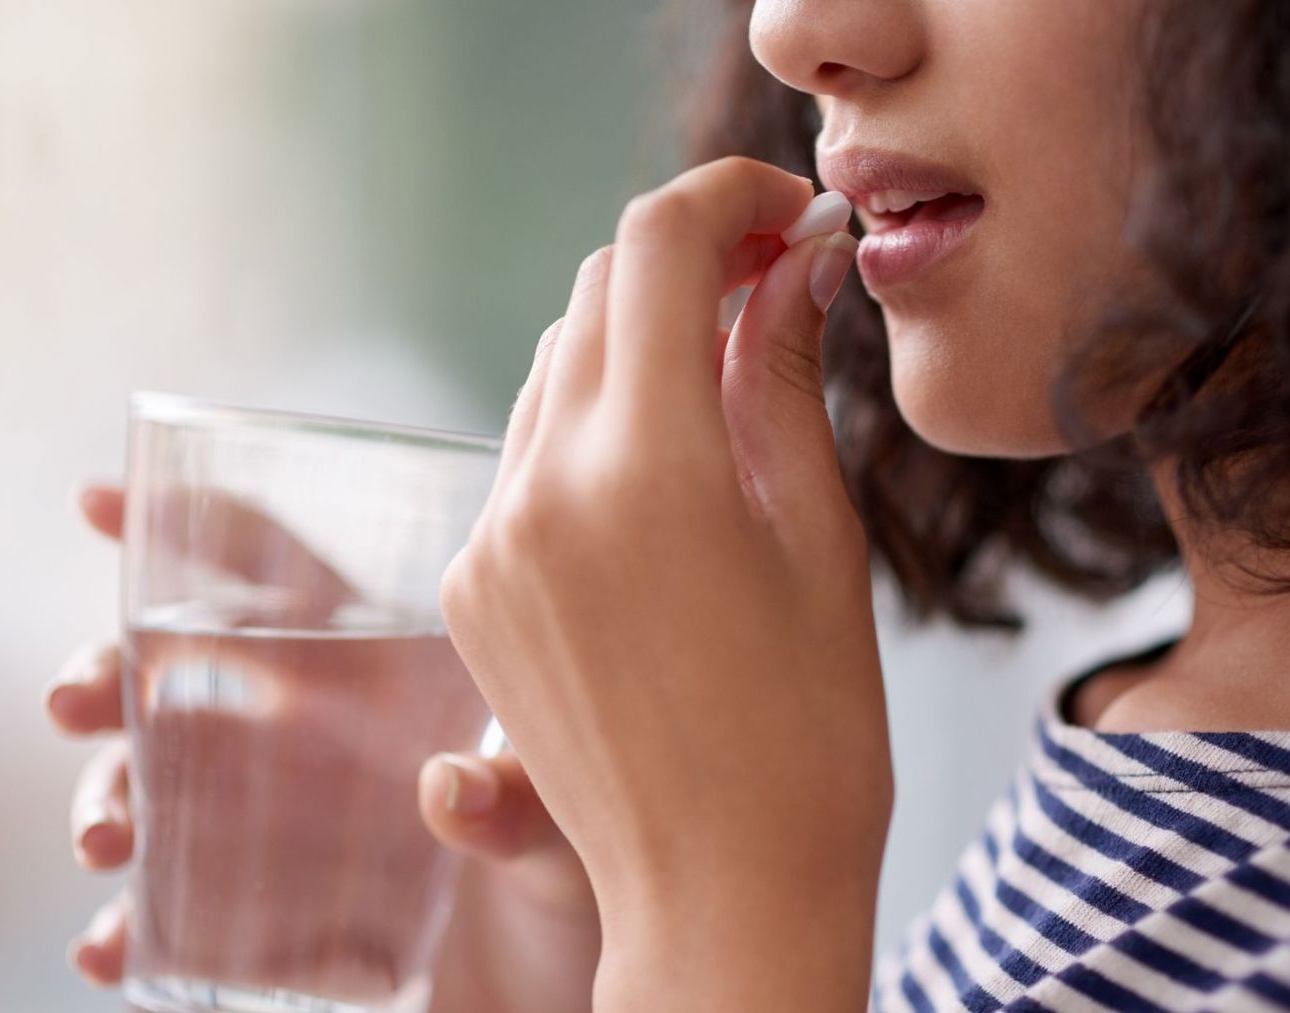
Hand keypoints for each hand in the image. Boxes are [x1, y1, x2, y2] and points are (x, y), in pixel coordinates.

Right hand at [46, 484, 600, 1012]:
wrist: (569, 995)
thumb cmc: (587, 881)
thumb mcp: (570, 837)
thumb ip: (524, 809)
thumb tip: (448, 791)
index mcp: (381, 679)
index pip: (280, 578)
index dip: (191, 531)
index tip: (99, 503)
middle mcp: (317, 742)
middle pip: (180, 680)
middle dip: (107, 676)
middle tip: (71, 702)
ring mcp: (280, 830)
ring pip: (155, 791)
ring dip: (106, 803)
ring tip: (104, 843)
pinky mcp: (266, 923)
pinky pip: (173, 917)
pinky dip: (129, 930)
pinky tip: (111, 950)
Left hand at [440, 157, 890, 1012]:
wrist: (722, 897)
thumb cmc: (809, 736)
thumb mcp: (819, 540)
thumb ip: (786, 377)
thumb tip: (794, 262)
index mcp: (648, 471)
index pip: (658, 247)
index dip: (726, 199)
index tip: (783, 213)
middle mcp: (543, 491)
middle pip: (598, 291)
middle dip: (685, 264)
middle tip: (771, 284)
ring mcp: (491, 541)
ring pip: (556, 369)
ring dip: (637, 344)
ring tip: (726, 386)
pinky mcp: (471, 589)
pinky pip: (526, 455)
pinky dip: (593, 428)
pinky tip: (664, 481)